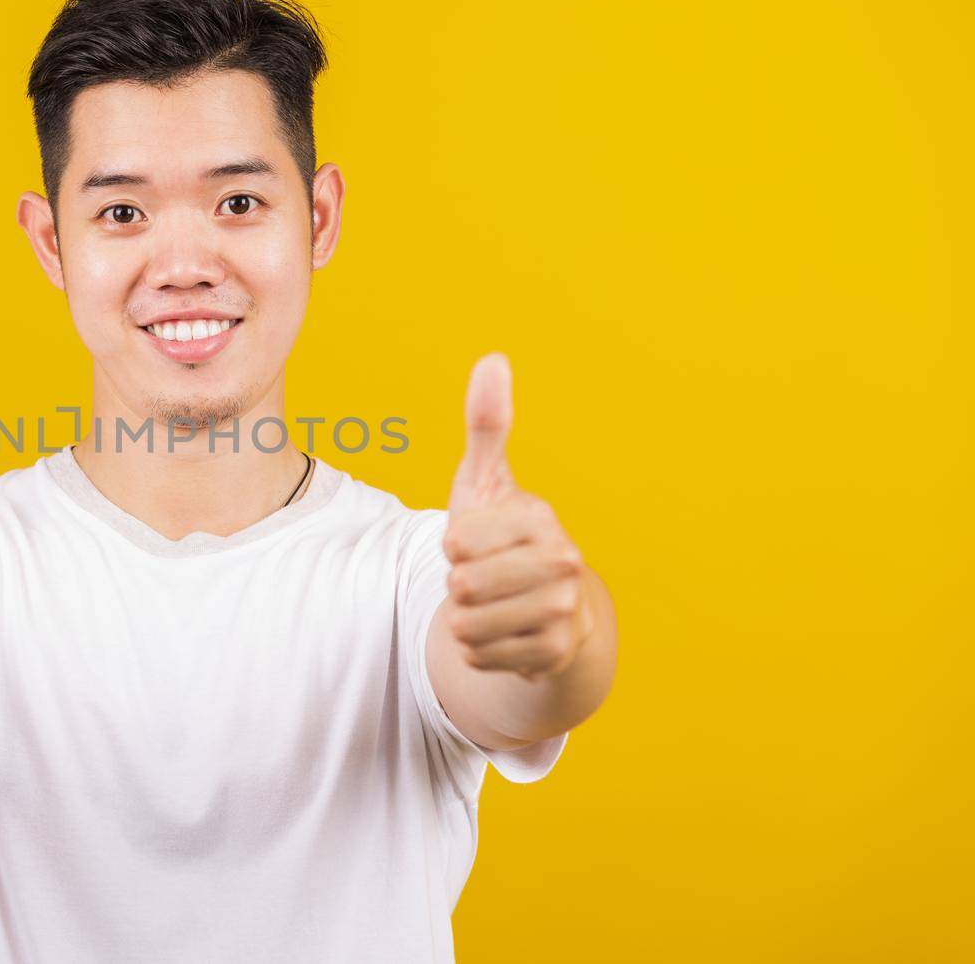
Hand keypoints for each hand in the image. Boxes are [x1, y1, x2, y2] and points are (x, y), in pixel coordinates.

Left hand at [443, 354, 591, 681]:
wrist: (546, 609)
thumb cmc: (503, 537)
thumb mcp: (487, 481)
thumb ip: (487, 424)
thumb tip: (492, 359)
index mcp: (540, 518)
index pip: (456, 543)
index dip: (453, 545)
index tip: (479, 544)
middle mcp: (562, 562)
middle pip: (460, 586)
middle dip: (458, 586)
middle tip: (484, 578)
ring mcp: (561, 611)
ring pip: (464, 625)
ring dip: (464, 620)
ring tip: (492, 605)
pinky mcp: (551, 655)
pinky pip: (476, 656)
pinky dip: (478, 650)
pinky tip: (503, 634)